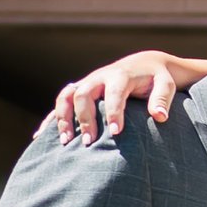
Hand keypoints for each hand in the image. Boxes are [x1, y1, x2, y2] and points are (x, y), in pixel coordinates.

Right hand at [51, 51, 206, 143]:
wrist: (146, 64)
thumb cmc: (158, 78)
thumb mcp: (166, 85)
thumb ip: (162, 99)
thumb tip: (160, 117)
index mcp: (121, 76)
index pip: (114, 93)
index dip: (113, 112)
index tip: (115, 132)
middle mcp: (100, 77)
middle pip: (83, 94)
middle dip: (84, 118)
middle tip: (89, 143)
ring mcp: (88, 83)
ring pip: (66, 96)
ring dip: (62, 118)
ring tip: (65, 142)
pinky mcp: (81, 90)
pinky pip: (61, 103)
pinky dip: (51, 118)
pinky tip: (40, 136)